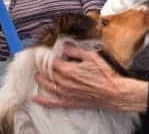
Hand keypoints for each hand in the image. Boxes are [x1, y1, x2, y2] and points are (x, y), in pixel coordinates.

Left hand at [32, 44, 147, 111]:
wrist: (113, 92)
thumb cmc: (104, 74)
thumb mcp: (92, 56)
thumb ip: (76, 50)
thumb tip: (64, 46)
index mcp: (69, 69)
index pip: (52, 62)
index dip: (48, 57)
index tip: (46, 54)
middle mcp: (65, 82)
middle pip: (48, 73)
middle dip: (43, 67)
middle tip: (40, 63)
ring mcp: (66, 93)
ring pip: (48, 86)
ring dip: (40, 80)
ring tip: (37, 75)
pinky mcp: (69, 102)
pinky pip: (52, 102)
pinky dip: (42, 100)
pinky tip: (35, 98)